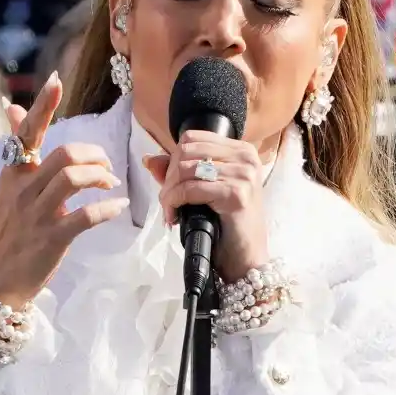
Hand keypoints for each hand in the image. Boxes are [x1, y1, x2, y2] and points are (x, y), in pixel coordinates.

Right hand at [0, 73, 129, 308]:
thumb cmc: (10, 226)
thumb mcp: (10, 184)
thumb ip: (18, 146)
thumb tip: (13, 106)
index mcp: (14, 172)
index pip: (27, 132)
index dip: (42, 106)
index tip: (56, 81)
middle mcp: (23, 189)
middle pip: (64, 155)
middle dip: (94, 155)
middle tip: (105, 166)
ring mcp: (37, 214)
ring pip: (73, 179)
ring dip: (100, 177)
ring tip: (109, 184)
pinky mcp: (52, 238)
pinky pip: (85, 216)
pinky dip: (106, 208)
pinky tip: (117, 206)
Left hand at [144, 130, 269, 282]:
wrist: (246, 257)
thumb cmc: (228, 224)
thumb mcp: (205, 191)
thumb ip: (180, 172)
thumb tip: (149, 159)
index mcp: (241, 150)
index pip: (193, 138)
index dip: (174, 159)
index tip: (171, 183)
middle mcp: (245, 157)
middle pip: (186, 151)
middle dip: (169, 177)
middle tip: (167, 200)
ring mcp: (243, 174)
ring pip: (186, 170)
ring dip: (169, 192)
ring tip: (169, 209)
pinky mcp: (235, 193)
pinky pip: (190, 189)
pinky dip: (175, 202)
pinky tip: (174, 216)